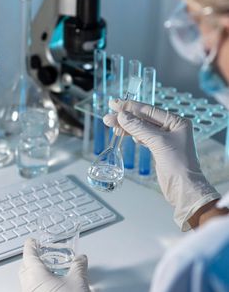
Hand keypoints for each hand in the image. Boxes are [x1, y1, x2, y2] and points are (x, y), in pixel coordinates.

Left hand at [19, 238, 94, 291]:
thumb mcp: (79, 280)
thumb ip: (78, 266)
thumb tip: (81, 259)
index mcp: (36, 278)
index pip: (29, 256)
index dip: (31, 246)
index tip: (32, 241)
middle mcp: (28, 291)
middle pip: (24, 270)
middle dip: (31, 261)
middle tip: (40, 256)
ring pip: (26, 285)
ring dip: (34, 277)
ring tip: (48, 274)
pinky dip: (37, 290)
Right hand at [104, 99, 219, 230]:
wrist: (183, 187)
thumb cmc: (179, 165)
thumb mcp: (158, 142)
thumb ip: (139, 127)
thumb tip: (122, 116)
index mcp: (176, 121)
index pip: (149, 110)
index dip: (130, 107)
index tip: (115, 104)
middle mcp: (171, 128)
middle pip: (143, 119)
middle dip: (125, 118)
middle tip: (108, 117)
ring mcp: (165, 139)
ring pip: (141, 128)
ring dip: (126, 127)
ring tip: (111, 125)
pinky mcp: (159, 149)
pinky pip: (143, 137)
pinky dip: (133, 135)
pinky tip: (125, 133)